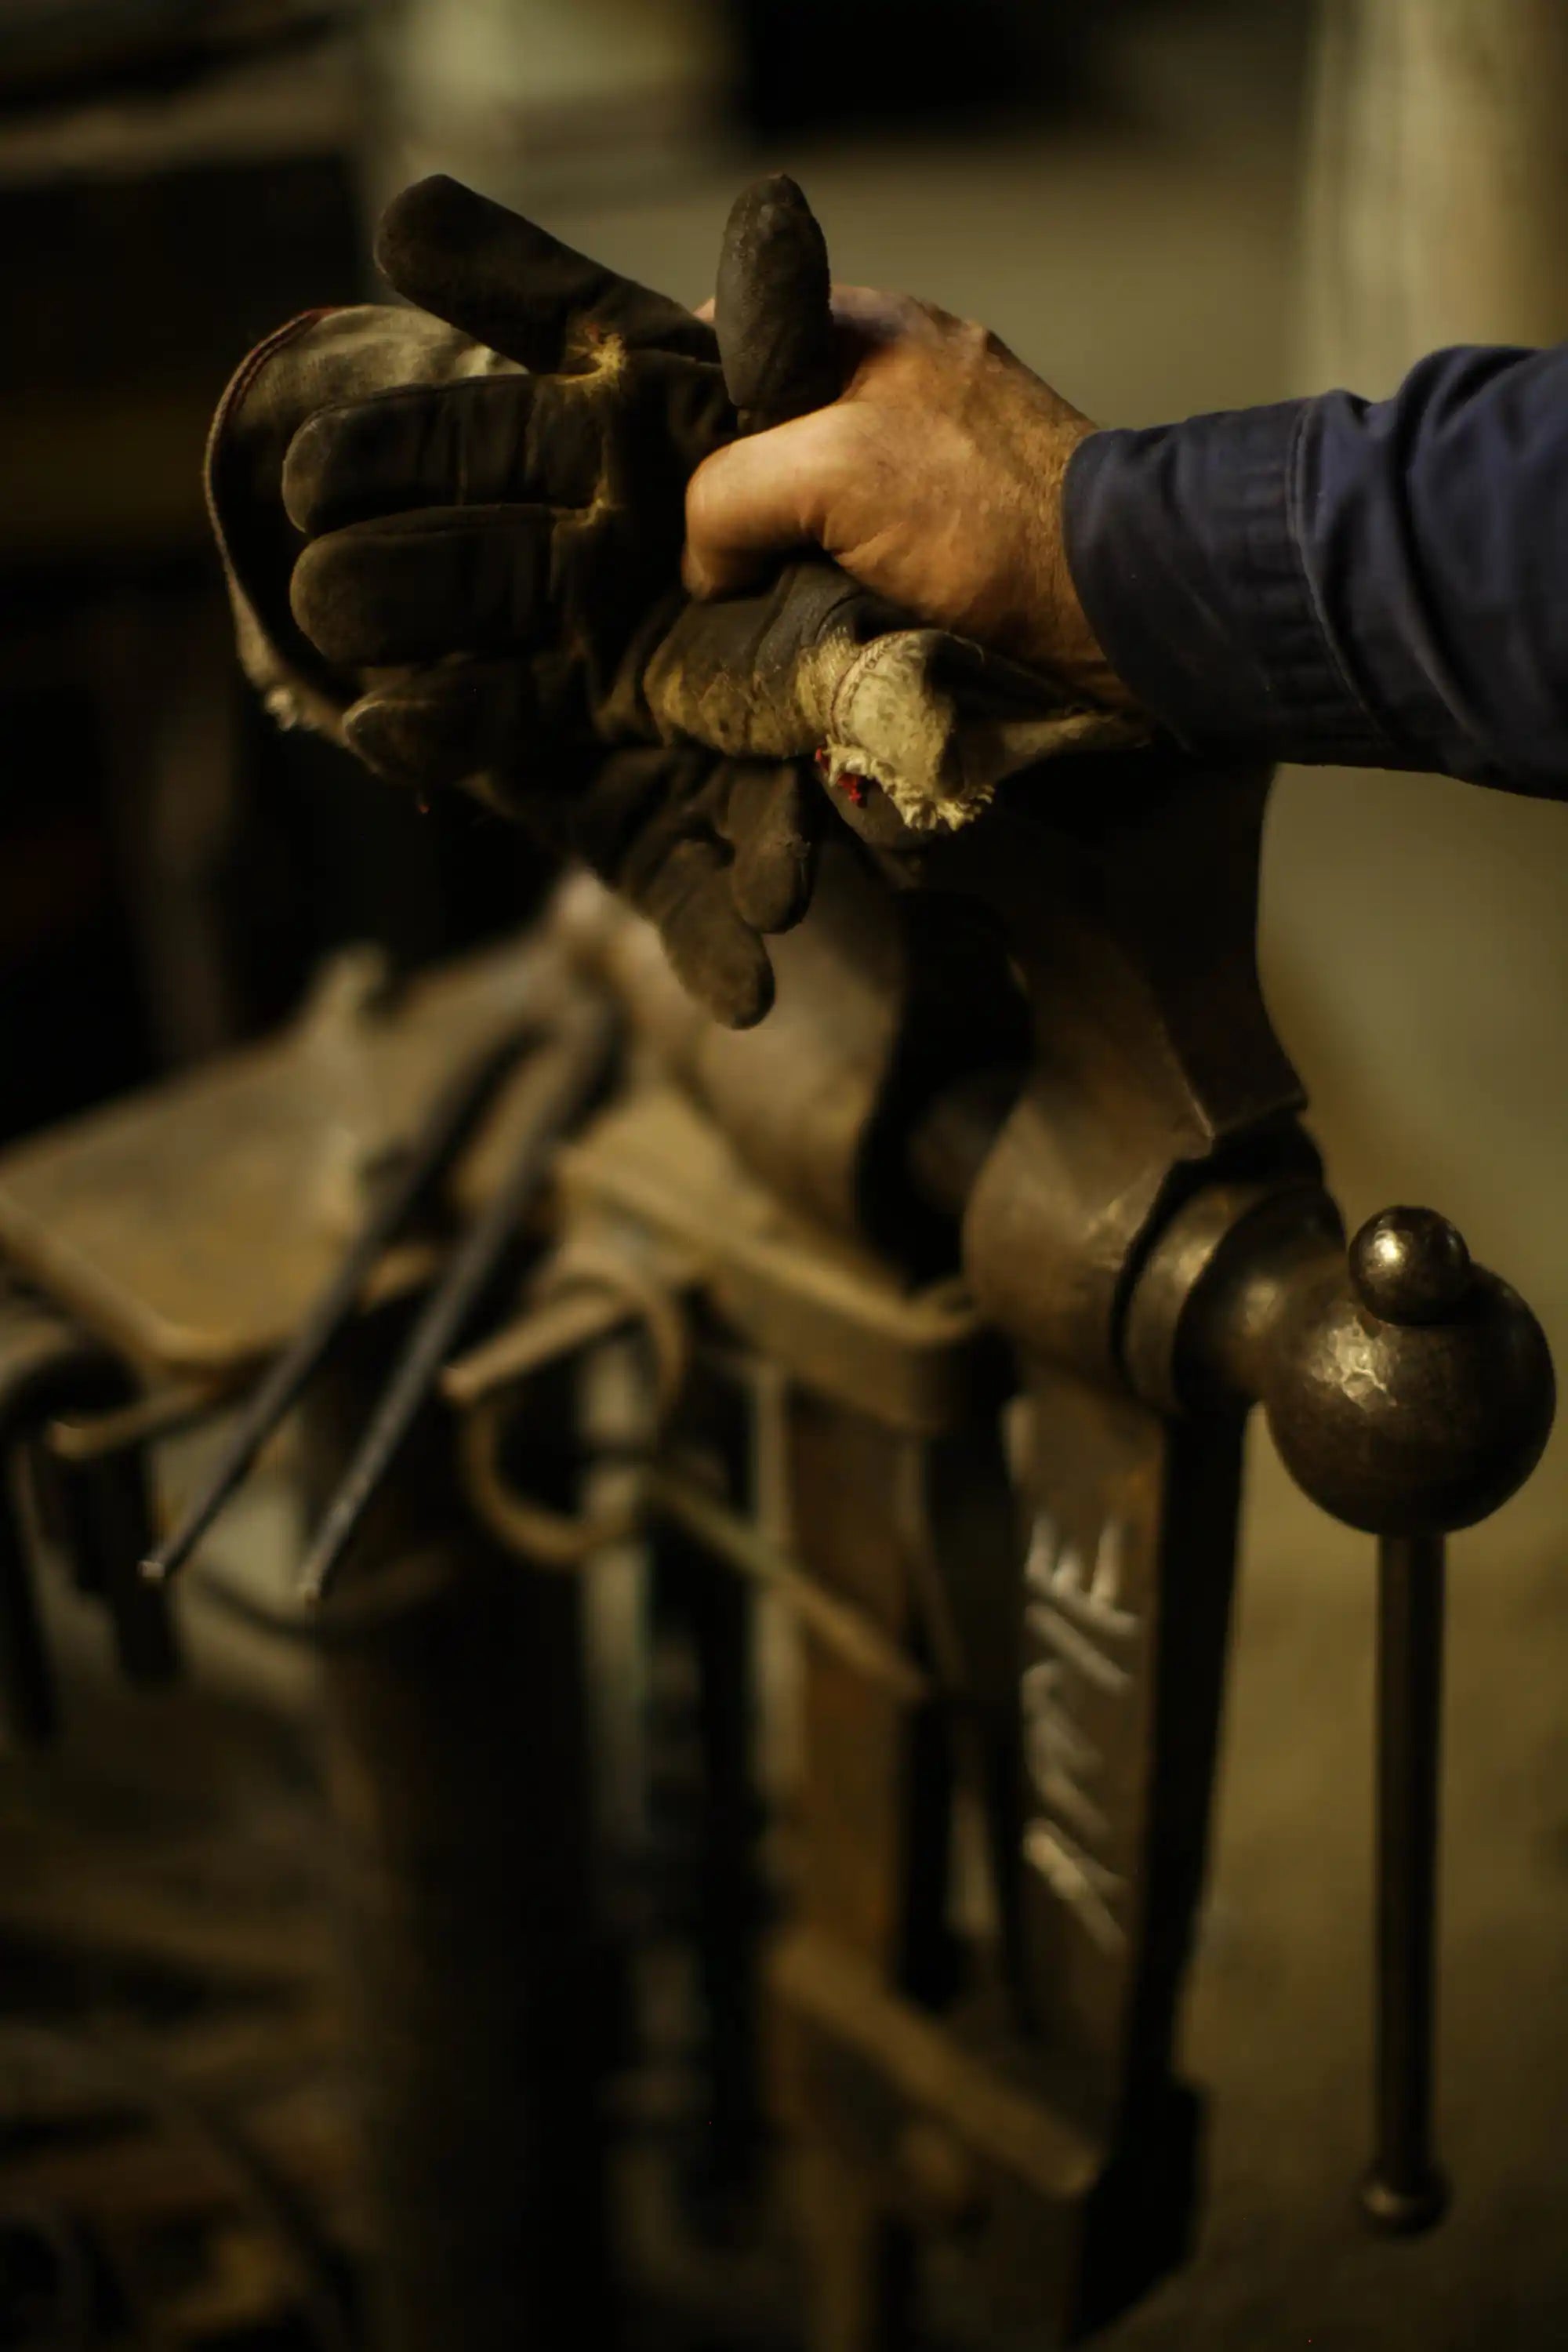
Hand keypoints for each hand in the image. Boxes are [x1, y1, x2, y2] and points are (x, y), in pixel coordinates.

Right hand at [682, 287, 1137, 710]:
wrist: (1115, 605)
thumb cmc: (983, 514)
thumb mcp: (830, 471)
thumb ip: (730, 492)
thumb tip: (701, 565)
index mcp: (866, 326)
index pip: (727, 342)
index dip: (678, 406)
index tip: (648, 482)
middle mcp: (895, 380)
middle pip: (761, 432)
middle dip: (723, 496)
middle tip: (688, 562)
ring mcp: (929, 459)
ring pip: (805, 500)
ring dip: (773, 555)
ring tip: (739, 606)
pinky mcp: (954, 533)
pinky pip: (855, 549)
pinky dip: (825, 585)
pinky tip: (803, 623)